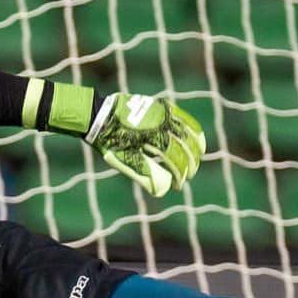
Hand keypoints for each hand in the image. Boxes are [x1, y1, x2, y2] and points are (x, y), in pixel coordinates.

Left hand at [85, 91, 205, 197]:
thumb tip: (163, 191)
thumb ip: (144, 175)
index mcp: (150, 139)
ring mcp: (161, 112)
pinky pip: (181, 116)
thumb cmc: (108, 141)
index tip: (178, 185)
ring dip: (195, 145)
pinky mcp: (159, 105)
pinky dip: (191, 127)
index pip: (174, 160)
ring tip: (199, 156)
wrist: (98, 115)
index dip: (179, 175)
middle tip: (189, 175)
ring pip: (186, 130)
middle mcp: (159, 123)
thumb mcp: (123, 160)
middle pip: (183, 146)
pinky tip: (195, 136)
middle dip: (189, 163)